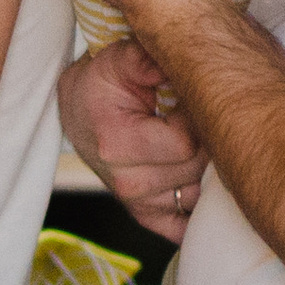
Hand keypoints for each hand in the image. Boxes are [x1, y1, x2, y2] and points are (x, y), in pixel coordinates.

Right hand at [60, 41, 206, 243]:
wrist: (79, 111)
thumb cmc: (102, 84)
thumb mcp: (118, 59)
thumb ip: (143, 58)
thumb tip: (174, 60)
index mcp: (118, 145)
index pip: (187, 145)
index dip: (198, 118)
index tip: (188, 101)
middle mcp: (128, 183)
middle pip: (197, 169)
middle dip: (205, 140)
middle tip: (193, 117)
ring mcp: (138, 204)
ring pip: (200, 192)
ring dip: (205, 167)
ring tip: (191, 140)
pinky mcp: (147, 216)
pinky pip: (186, 226)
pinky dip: (199, 210)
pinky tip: (202, 186)